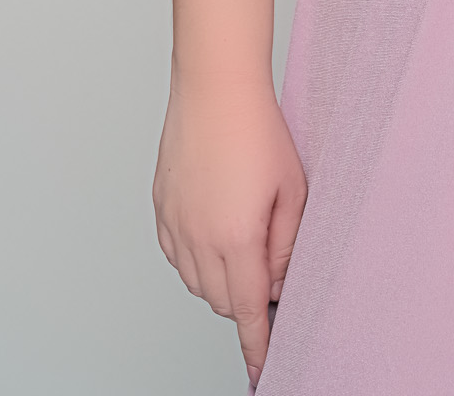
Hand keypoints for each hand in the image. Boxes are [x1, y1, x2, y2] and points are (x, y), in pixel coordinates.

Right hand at [153, 76, 306, 388]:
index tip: (264, 368)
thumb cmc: (259, 128)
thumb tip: (278, 285)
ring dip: (221, 281)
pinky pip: (176, 255)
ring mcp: (174, 224)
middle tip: (270, 273)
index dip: (256, 344)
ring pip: (196, 282)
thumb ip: (287, 245)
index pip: (245, 310)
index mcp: (234, 237)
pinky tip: (216, 234)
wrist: (215, 86)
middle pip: (221, 300)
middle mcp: (197, 238)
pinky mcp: (161, 208)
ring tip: (246, 243)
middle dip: (245, 301)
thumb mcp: (292, 190)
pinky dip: (196, 260)